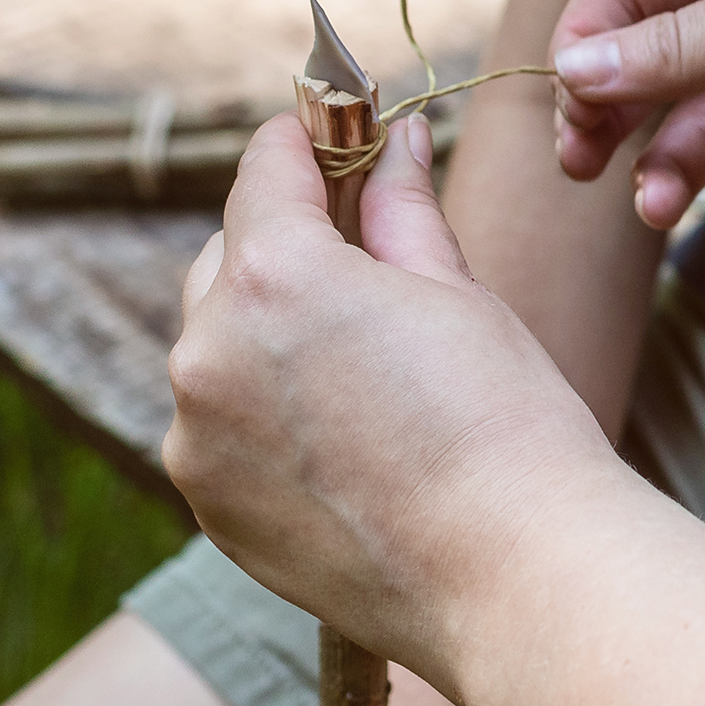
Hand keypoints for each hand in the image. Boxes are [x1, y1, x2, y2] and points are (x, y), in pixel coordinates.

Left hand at [163, 116, 635, 694]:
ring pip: (217, 345)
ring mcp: (195, 437)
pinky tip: (344, 433)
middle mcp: (208, 351)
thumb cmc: (502, 419)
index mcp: (275, 277)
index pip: (265, 169)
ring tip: (363, 365)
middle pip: (228, 256)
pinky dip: (261, 410)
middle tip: (367, 257)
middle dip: (285, 243)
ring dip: (268, 332)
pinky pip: (218, 423)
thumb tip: (395, 141)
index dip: (309, 141)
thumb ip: (401, 209)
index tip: (340, 135)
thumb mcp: (455, 290)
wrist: (509, 570)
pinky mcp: (205, 504)